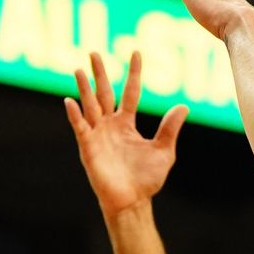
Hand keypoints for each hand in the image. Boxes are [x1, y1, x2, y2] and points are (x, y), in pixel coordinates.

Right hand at [66, 51, 187, 218]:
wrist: (133, 201)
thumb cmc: (146, 179)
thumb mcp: (164, 151)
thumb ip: (170, 129)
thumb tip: (184, 106)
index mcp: (127, 124)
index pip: (130, 92)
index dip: (134, 74)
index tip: (136, 53)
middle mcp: (110, 125)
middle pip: (103, 93)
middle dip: (99, 74)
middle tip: (94, 53)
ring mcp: (97, 135)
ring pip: (90, 106)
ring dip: (84, 89)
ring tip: (79, 70)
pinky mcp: (88, 148)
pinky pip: (80, 128)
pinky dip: (75, 115)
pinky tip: (70, 101)